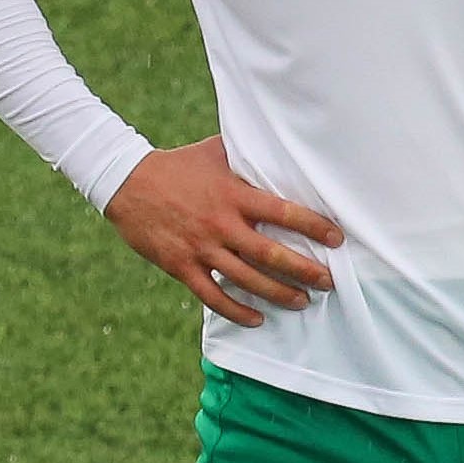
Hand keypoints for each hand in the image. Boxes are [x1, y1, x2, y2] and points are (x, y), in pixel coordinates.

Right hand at [103, 139, 340, 327]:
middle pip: (271, 255)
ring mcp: (201, 248)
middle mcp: (221, 224)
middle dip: (305, 271)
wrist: (127, 183)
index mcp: (234, 195)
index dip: (314, 227)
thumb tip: (278, 143)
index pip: (284, 212)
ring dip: (279, 294)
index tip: (336, 239)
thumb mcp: (214, 152)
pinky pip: (213, 296)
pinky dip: (237, 311)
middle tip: (329, 282)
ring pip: (247, 280)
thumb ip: (246, 155)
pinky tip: (257, 318)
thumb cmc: (177, 165)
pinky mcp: (182, 266)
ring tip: (302, 302)